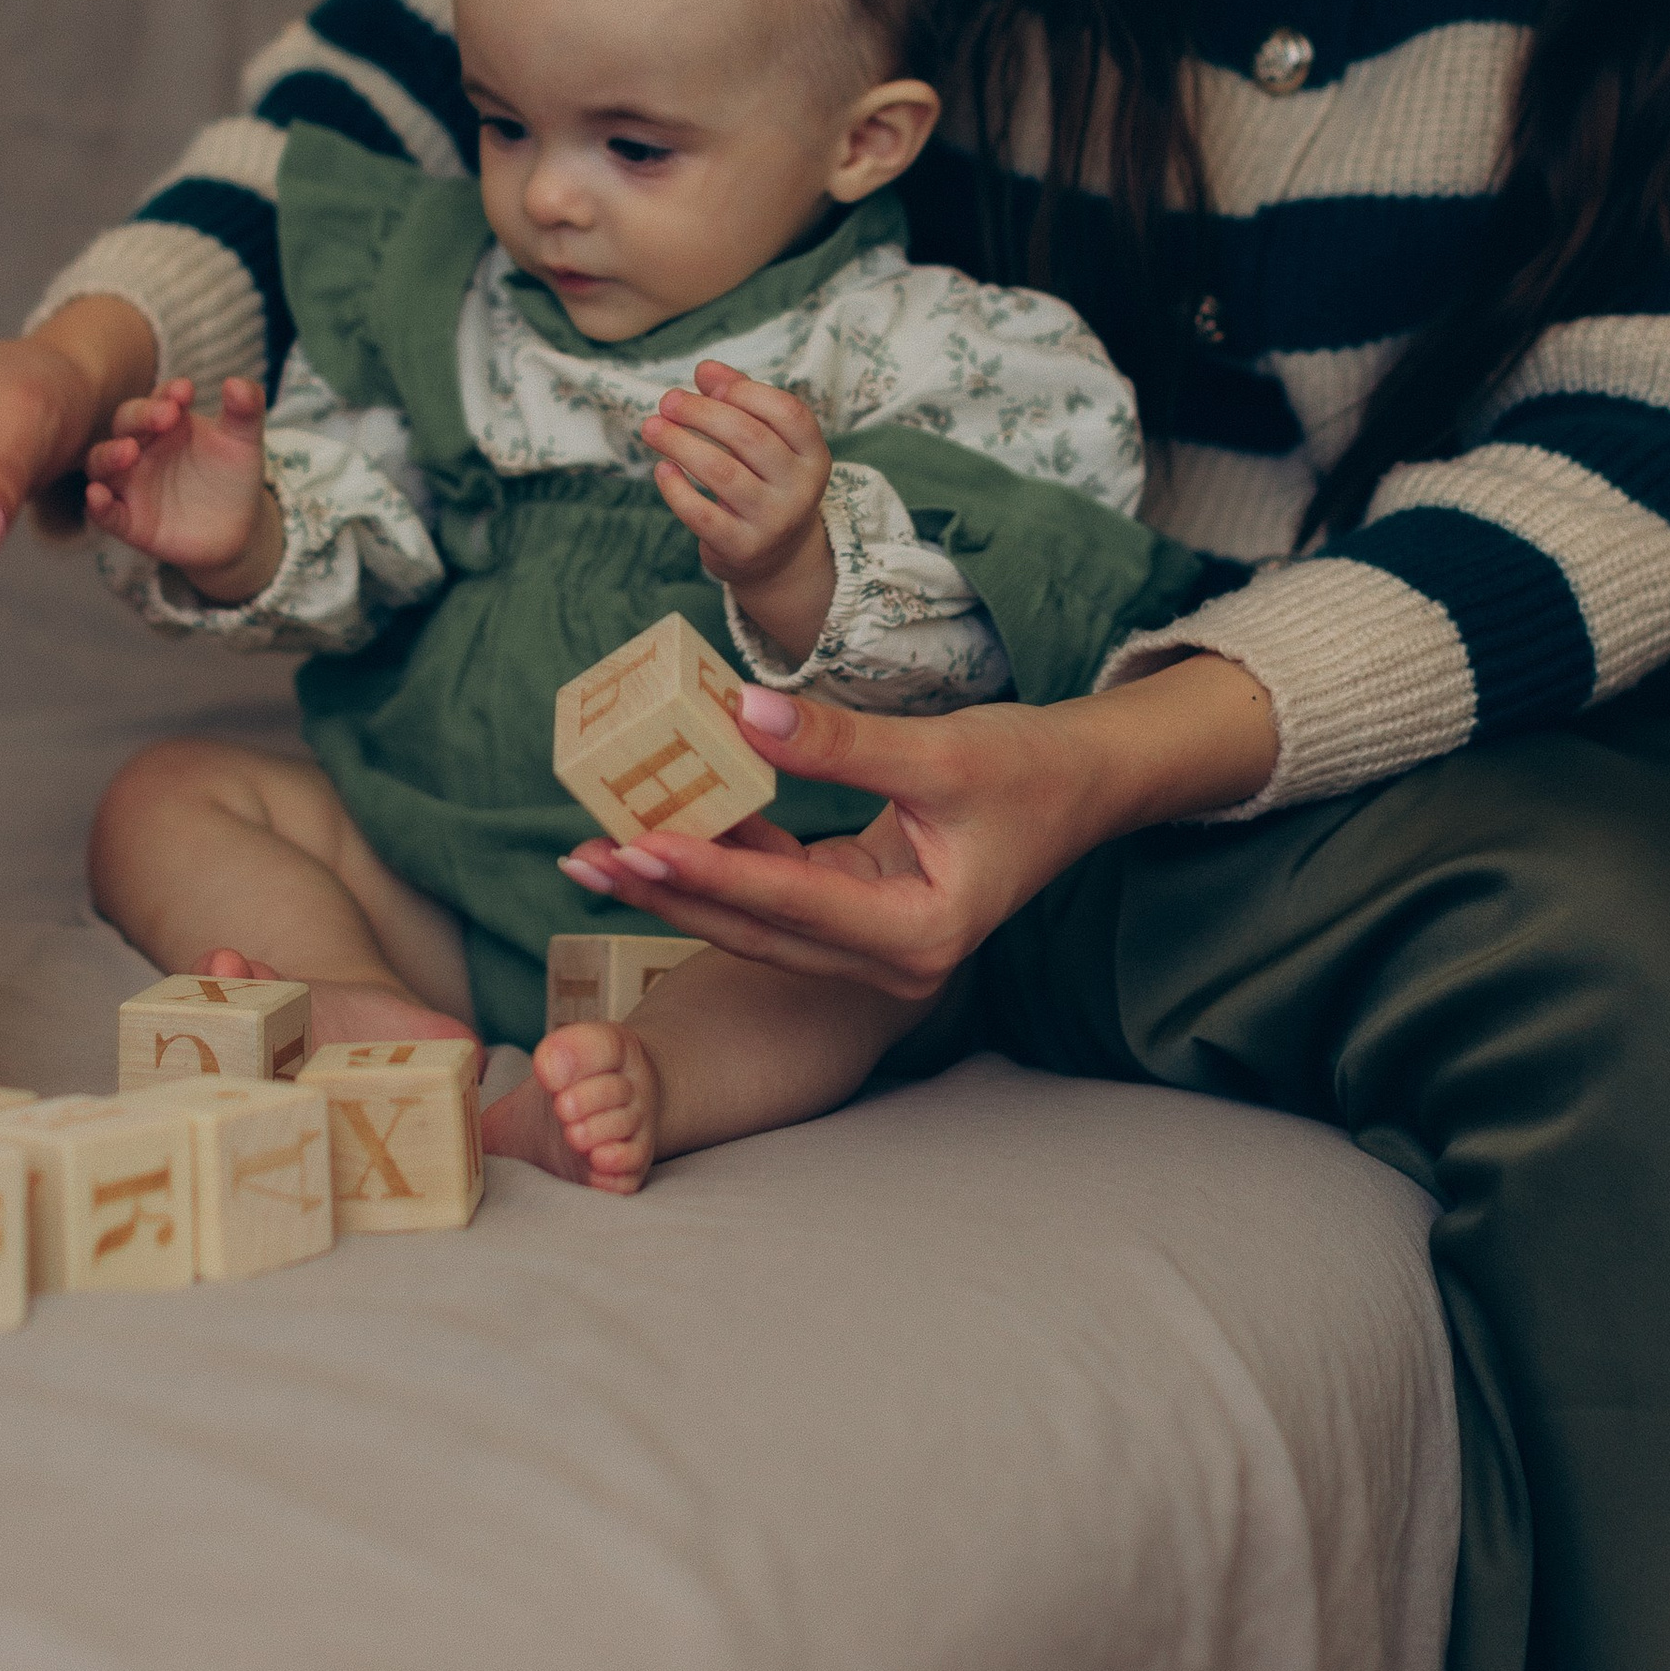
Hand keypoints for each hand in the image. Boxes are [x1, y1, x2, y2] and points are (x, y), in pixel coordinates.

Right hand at [83, 376, 279, 597]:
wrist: (239, 528)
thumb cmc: (233, 475)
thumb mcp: (244, 441)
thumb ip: (246, 410)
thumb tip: (237, 383)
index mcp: (167, 421)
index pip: (159, 399)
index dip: (168, 394)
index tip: (186, 392)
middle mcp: (142, 448)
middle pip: (126, 424)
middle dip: (141, 417)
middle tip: (165, 415)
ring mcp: (131, 484)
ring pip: (102, 464)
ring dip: (109, 455)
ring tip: (128, 452)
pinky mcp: (130, 522)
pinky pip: (106, 513)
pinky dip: (98, 504)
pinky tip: (97, 496)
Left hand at [556, 655, 1280, 1001]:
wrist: (1085, 784)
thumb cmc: (1030, 768)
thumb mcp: (940, 750)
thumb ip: (837, 741)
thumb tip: (738, 712)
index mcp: (920, 936)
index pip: (794, 902)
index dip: (714, 872)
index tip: (640, 844)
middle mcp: (891, 958)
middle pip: (755, 928)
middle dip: (666, 892)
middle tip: (584, 860)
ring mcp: (871, 941)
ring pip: (755, 917)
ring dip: (679, 882)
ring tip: (597, 851)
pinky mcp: (858, 910)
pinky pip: (776, 889)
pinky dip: (723, 858)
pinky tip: (664, 826)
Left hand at [641, 359, 835, 661]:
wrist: (778, 558)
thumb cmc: (765, 482)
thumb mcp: (769, 443)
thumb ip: (741, 402)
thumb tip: (705, 370)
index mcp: (813, 456)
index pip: (787, 412)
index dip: (745, 390)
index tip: (706, 379)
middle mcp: (800, 489)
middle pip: (749, 437)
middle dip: (701, 412)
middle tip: (667, 400)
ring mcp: (773, 522)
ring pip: (721, 471)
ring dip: (680, 443)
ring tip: (652, 427)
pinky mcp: (741, 548)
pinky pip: (701, 514)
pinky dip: (676, 489)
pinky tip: (661, 469)